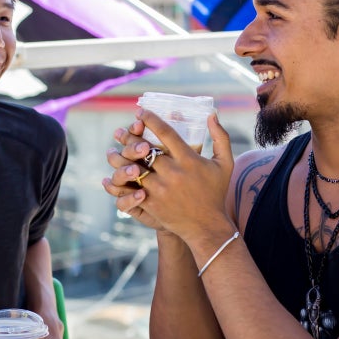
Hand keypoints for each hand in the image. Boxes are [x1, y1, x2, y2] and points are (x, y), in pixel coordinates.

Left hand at [104, 110, 235, 244]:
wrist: (207, 226)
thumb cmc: (216, 193)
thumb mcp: (225, 164)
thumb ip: (221, 137)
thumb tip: (212, 114)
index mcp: (189, 159)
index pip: (165, 132)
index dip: (150, 119)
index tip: (140, 112)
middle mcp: (173, 172)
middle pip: (144, 149)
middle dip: (129, 137)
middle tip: (121, 131)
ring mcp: (161, 188)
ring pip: (134, 168)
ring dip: (121, 158)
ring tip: (113, 150)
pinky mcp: (152, 203)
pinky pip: (131, 189)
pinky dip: (121, 182)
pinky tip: (114, 174)